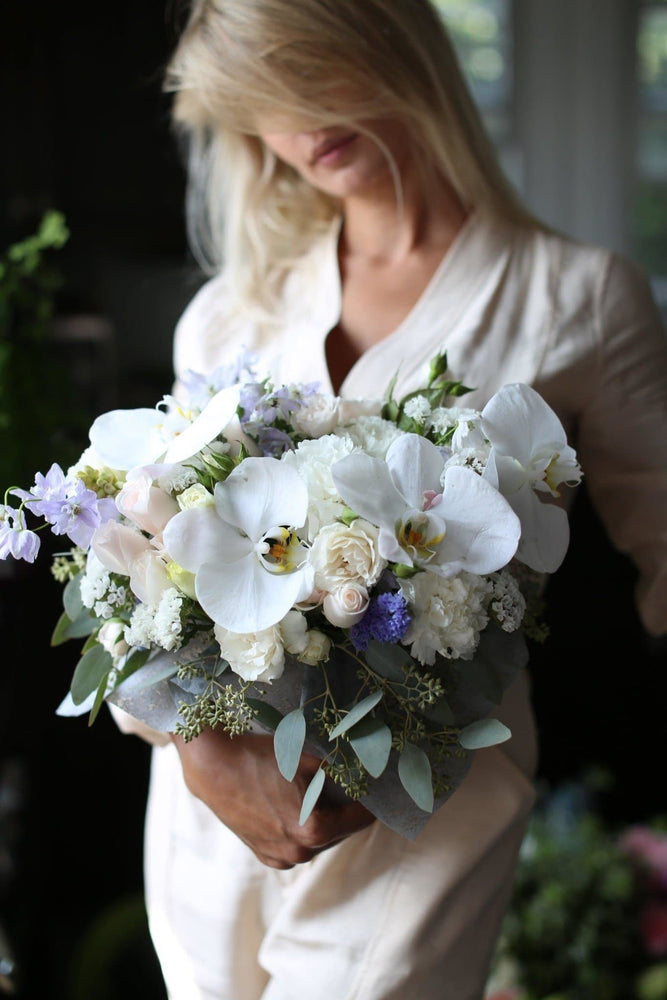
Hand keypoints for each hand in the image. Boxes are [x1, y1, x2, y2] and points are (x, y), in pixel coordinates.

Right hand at [171, 727, 374, 868]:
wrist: (213, 766)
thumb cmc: (261, 757)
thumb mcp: (309, 758)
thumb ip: (342, 771)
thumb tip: (367, 772)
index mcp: (314, 830)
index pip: (360, 820)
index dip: (371, 803)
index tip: (380, 791)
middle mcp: (298, 851)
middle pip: (340, 831)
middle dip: (346, 811)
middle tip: (352, 788)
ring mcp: (279, 857)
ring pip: (317, 840)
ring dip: (324, 820)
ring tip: (322, 794)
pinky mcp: (263, 854)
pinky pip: (295, 844)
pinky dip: (301, 828)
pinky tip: (297, 806)